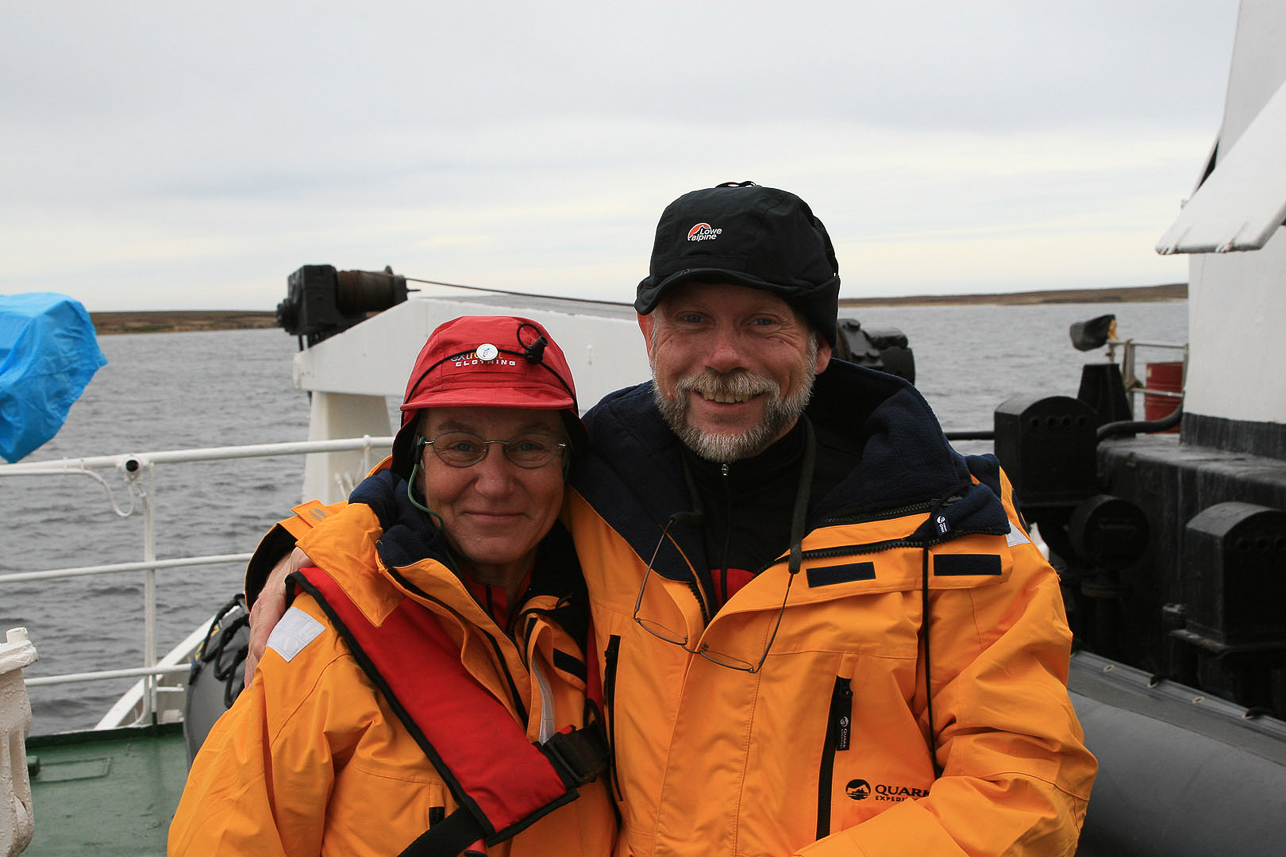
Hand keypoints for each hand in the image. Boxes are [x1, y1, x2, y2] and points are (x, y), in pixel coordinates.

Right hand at [244, 547, 308, 686]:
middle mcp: (261, 613)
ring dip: (255, 676)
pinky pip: (259, 654)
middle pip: (255, 647)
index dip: (265, 649)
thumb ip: (306, 558)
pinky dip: (258, 672)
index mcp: (270, 598)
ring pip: (254, 654)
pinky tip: (258, 694)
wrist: (292, 560)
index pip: (264, 628)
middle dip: (256, 671)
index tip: (267, 669)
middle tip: (259, 698)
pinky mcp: (266, 632)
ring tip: (257, 703)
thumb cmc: (301, 561)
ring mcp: (261, 624)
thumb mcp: (305, 555)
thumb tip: (308, 559)